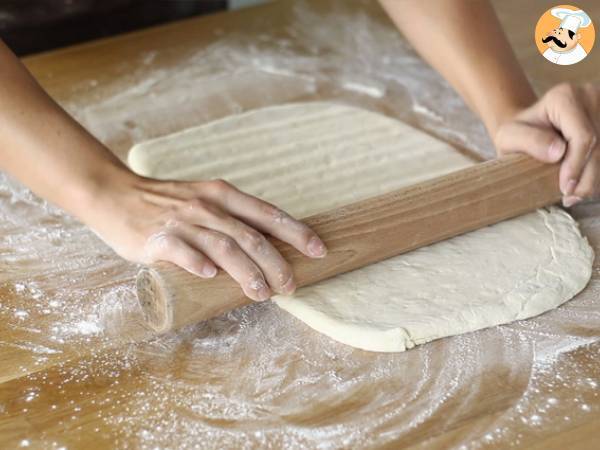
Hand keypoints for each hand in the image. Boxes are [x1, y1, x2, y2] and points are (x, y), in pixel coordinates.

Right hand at [81, 172, 326, 301]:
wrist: (115, 194)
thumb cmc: (166, 203)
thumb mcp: (204, 200)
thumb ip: (230, 219)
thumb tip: (266, 248)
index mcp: (222, 194)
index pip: (267, 213)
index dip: (296, 231)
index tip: (319, 249)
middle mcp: (207, 205)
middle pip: (251, 235)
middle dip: (276, 262)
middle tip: (291, 285)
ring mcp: (183, 221)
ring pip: (224, 246)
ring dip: (247, 271)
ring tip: (263, 293)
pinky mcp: (158, 237)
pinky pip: (182, 250)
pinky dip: (198, 262)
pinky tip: (211, 276)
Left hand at [493, 83, 599, 206]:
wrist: (527, 127)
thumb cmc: (516, 133)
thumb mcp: (509, 137)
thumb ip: (529, 141)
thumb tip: (559, 152)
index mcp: (565, 96)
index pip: (583, 137)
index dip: (576, 166)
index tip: (565, 188)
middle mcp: (590, 95)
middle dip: (587, 177)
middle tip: (570, 198)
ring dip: (595, 177)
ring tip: (575, 195)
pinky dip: (597, 171)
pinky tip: (583, 184)